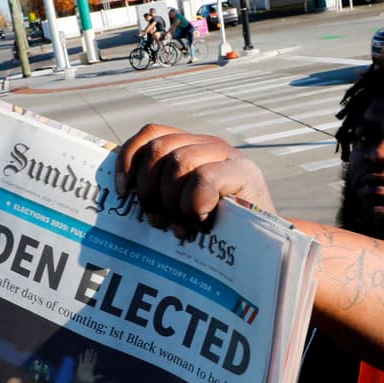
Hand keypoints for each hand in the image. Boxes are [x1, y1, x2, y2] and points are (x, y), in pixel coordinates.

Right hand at [75, 348, 98, 382]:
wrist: (81, 381)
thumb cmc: (87, 381)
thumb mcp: (93, 379)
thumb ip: (97, 376)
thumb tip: (102, 376)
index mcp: (91, 368)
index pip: (93, 361)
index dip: (95, 357)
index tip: (96, 353)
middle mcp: (88, 366)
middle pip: (90, 358)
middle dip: (91, 354)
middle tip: (92, 349)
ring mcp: (84, 365)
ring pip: (85, 358)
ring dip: (86, 354)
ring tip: (87, 349)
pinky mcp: (80, 366)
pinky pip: (80, 361)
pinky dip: (80, 357)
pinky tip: (81, 353)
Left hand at [115, 125, 277, 239]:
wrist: (261, 247)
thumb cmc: (212, 232)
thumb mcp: (178, 208)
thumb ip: (157, 193)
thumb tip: (122, 194)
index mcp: (188, 147)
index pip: (150, 135)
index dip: (129, 160)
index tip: (123, 193)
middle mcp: (207, 145)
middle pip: (158, 150)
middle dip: (149, 190)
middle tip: (158, 221)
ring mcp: (227, 156)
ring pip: (178, 163)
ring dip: (172, 203)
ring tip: (182, 227)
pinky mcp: (244, 173)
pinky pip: (203, 179)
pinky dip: (194, 205)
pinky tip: (200, 223)